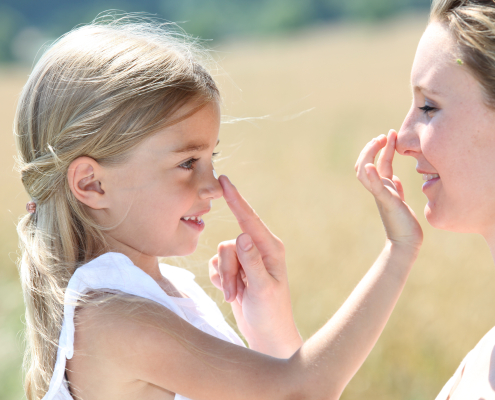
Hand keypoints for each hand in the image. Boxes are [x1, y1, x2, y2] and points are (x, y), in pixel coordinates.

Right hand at [209, 175, 302, 357]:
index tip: (223, 180)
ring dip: (223, 277)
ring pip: (221, 255)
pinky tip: (231, 293)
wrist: (266, 335)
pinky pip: (216, 265)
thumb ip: (251, 262)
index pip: (249, 219)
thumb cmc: (271, 313)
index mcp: (271, 248)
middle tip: (234, 291)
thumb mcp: (262, 288)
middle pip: (229, 244)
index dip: (235, 199)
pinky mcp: (235, 269)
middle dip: (227, 269)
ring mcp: (246, 259)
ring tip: (234, 295)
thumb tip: (242, 235)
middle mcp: (258, 249)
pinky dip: (219, 280)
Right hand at [355, 130, 422, 250]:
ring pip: (366, 171)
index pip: (377, 162)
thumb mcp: (400, 201)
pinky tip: (371, 165)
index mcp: (383, 187)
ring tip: (378, 141)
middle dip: (372, 147)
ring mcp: (381, 195)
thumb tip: (396, 180)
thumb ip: (396, 189)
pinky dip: (371, 176)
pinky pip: (376, 187)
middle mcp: (379, 189)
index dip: (382, 147)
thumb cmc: (404, 223)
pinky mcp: (387, 202)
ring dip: (370, 154)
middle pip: (366, 163)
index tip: (390, 134)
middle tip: (383, 136)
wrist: (405, 242)